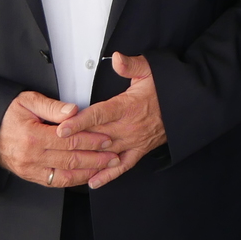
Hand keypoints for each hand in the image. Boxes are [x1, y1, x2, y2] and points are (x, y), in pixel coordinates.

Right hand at [0, 91, 117, 188]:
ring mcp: (29, 169)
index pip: (69, 141)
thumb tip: (73, 111)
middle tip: (113, 156)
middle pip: (71, 159)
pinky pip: (54, 182)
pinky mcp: (28, 176)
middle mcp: (31, 156)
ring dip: (88, 172)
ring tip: (106, 168)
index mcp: (33, 136)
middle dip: (96, 158)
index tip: (107, 139)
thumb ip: (52, 107)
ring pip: (65, 175)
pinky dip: (72, 180)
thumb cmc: (6, 113)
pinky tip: (85, 176)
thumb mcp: (27, 101)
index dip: (91, 141)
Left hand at [57, 53, 166, 189]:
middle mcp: (129, 126)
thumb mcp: (150, 70)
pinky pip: (122, 166)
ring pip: (106, 153)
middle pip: (97, 136)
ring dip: (87, 159)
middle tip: (54, 148)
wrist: (186, 106)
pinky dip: (108, 175)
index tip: (62, 128)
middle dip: (75, 142)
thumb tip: (116, 58)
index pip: (99, 114)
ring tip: (67, 166)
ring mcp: (134, 141)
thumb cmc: (165, 88)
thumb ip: (131, 65)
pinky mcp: (139, 151)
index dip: (79, 122)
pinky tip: (93, 181)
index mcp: (129, 106)